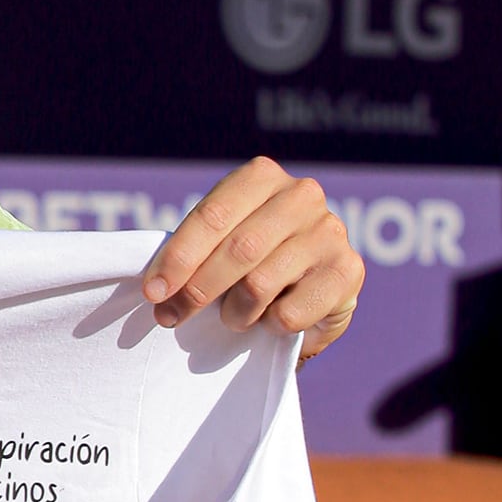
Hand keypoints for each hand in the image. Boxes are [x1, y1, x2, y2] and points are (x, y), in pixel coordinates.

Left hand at [141, 158, 363, 361]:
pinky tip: (269, 320)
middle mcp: (301, 195)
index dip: (178, 257)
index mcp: (261, 176)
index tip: (153, 291)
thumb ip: (194, 252)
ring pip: (261, 283)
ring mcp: (330, 231)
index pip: (212, 217)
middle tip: (171, 316)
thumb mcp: (221, 240)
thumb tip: (156, 287)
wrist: (313, 284)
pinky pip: (291, 312)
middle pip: (237, 250)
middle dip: (196, 289)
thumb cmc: (253, 257)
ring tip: (231, 319)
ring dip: (234, 312)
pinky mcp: (348, 271)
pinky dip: (269, 325)